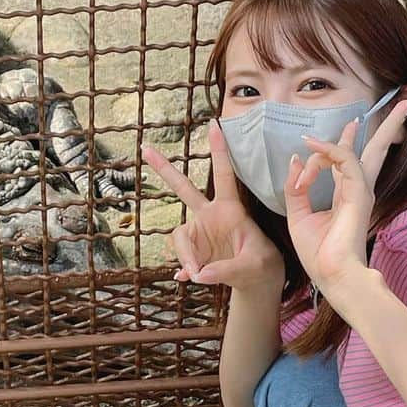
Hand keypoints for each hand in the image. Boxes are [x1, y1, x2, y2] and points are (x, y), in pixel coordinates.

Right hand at [141, 119, 283, 292]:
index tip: (214, 124)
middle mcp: (210, 216)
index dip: (219, 151)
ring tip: (198, 274)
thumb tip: (195, 273)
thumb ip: (225, 268)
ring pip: (179, 236)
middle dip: (164, 169)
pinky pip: (181, 258)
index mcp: (230, 209)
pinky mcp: (193, 250)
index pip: (224, 175)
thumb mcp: (251, 266)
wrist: (256, 282)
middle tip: (145, 149)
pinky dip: (184, 270)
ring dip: (186, 256)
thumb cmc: (260, 266)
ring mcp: (199, 232)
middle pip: (183, 188)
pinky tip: (187, 278)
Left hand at [284, 97, 406, 313]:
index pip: (351, 158)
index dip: (339, 141)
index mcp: (348, 193)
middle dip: (391, 124)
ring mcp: (363, 190)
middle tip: (406, 100)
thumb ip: (297, 187)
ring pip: (368, 148)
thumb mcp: (298, 214)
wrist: (331, 275)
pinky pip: (345, 159)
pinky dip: (328, 150)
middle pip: (379, 149)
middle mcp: (360, 188)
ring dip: (345, 136)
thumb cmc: (318, 253)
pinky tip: (312, 147)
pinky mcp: (360, 193)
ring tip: (337, 128)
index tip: (308, 140)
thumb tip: (297, 158)